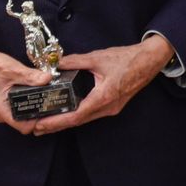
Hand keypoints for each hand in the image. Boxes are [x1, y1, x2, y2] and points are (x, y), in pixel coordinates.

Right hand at [0, 25, 46, 135]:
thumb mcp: (13, 69)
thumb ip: (31, 76)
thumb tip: (47, 79)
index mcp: (0, 109)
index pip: (24, 127)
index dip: (38, 122)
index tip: (50, 113)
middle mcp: (0, 114)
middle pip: (24, 123)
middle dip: (38, 115)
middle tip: (52, 105)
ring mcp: (1, 110)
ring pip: (21, 117)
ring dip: (33, 110)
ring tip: (46, 101)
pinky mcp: (3, 105)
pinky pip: (17, 110)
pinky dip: (27, 105)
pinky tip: (36, 96)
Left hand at [32, 35, 176, 134]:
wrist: (149, 61)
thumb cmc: (128, 59)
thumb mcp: (99, 57)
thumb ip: (76, 61)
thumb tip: (57, 63)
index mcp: (104, 96)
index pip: (76, 115)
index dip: (57, 122)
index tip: (41, 124)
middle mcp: (107, 107)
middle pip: (78, 122)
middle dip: (56, 126)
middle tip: (36, 128)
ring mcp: (111, 108)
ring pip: (84, 120)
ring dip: (65, 123)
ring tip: (46, 124)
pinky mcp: (112, 106)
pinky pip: (91, 115)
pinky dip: (76, 117)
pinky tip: (66, 114)